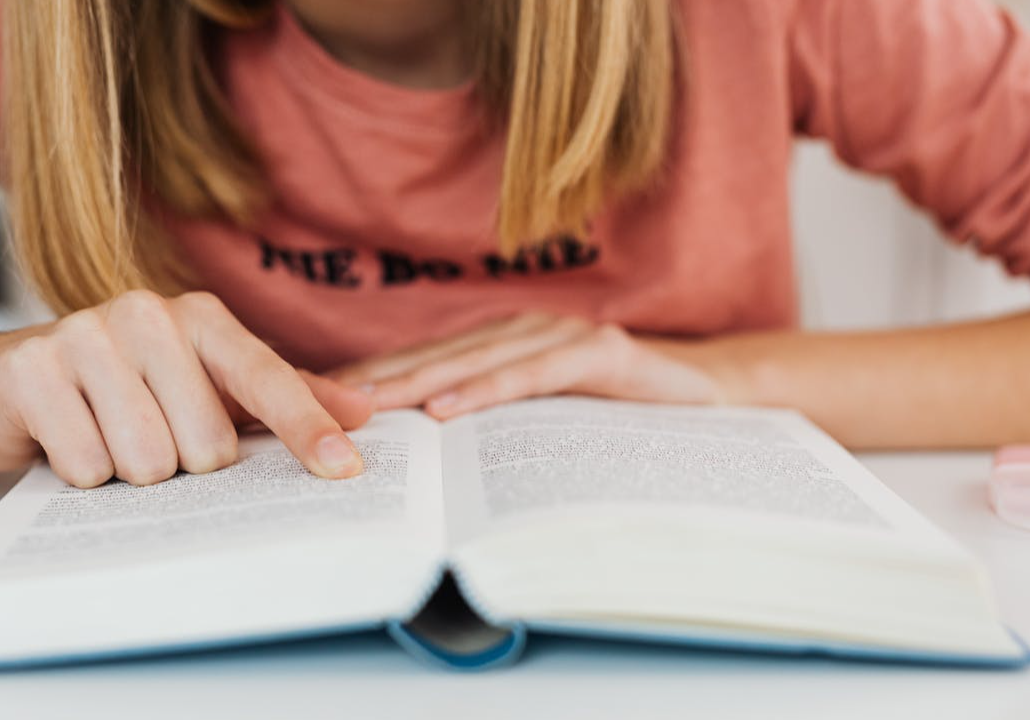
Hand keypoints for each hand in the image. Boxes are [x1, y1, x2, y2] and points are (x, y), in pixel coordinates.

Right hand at [0, 290, 371, 486]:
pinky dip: (78, 474)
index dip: (307, 428)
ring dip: (128, 474)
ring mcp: (84, 334)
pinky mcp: (29, 368)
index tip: (343, 470)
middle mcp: (146, 312)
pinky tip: (63, 439)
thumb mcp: (203, 387)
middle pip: (208, 446)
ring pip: (148, 462)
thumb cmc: (116, 389)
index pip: (268, 380)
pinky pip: (86, 465)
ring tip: (104, 437)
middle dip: (181, 466)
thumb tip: (362, 411)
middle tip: (147, 438)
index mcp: (200, 317)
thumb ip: (281, 397)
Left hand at [329, 313, 724, 419]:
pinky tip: (447, 411)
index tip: (317, 400)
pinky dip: (487, 390)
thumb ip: (496, 418)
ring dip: (417, 382)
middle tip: (319, 403)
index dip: (372, 376)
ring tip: (367, 407)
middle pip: (437, 356)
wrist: (713, 396)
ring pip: (475, 359)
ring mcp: (562, 334)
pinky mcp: (598, 351)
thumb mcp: (548, 418)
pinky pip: (532, 374)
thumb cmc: (622, 412)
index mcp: (506, 341)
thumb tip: (426, 449)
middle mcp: (526, 328)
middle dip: (377, 379)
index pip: (426, 360)